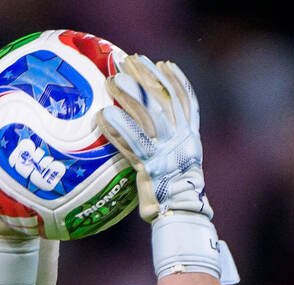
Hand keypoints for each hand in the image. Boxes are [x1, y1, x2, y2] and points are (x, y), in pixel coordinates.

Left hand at [99, 55, 212, 223]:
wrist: (178, 215)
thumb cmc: (172, 194)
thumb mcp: (175, 163)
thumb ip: (165, 143)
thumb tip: (146, 127)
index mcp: (190, 138)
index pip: (187, 102)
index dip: (177, 81)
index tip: (164, 64)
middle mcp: (181, 140)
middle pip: (164, 100)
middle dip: (147, 78)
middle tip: (130, 61)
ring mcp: (166, 152)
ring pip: (148, 116)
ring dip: (129, 96)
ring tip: (112, 81)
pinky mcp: (150, 166)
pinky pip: (131, 143)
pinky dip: (117, 128)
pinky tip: (103, 116)